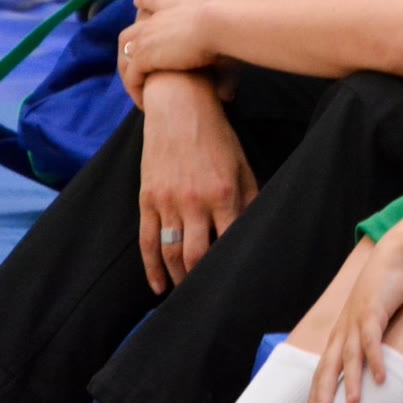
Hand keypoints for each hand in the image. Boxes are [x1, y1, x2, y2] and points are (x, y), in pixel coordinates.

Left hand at [118, 0, 218, 101]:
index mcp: (170, 10)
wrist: (216, 26)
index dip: (144, 3)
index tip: (138, 2)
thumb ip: (217, 51)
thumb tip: (230, 88)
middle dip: (127, 53)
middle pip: (127, 36)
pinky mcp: (143, 58)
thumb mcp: (218, 33)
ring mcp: (145, 40)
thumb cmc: (225, 31)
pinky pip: (131, 79)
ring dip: (131, 78)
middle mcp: (153, 23)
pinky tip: (144, 103)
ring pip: (125, 61)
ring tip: (139, 96)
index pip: (151, 3)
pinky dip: (135, 91)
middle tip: (133, 73)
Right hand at [136, 73, 258, 291]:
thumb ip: (250, 198)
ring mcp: (168, 201)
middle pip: (198, 257)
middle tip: (210, 297)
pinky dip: (152, 269)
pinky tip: (158, 288)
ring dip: (180, 279)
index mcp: (225, 192)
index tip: (239, 284)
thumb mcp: (242, 164)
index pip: (231, 242)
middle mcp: (195, 200)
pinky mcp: (147, 198)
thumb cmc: (217, 136)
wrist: (179, 105)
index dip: (233, 266)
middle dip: (203, 281)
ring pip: (172, 253)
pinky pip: (147, 241)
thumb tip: (255, 231)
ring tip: (187, 296)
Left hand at [308, 240, 402, 402]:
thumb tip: (369, 361)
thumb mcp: (371, 317)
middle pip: (328, 366)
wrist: (393, 256)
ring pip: (349, 356)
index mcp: (341, 333)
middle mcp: (344, 329)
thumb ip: (367, 338)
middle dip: (322, 393)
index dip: (317, 391)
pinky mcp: (374, 311)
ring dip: (351, 381)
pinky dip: (375, 359)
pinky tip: (380, 377)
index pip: (323, 368)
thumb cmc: (383, 289)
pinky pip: (373, 339)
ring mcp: (357, 320)